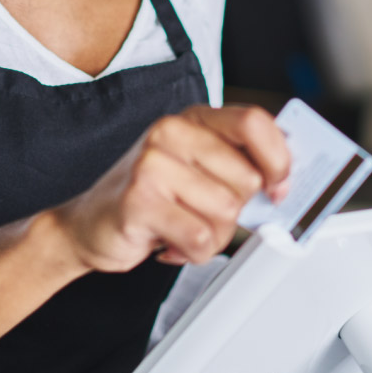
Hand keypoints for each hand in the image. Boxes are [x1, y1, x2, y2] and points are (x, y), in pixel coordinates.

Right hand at [52, 105, 290, 272]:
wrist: (87, 224)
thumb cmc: (148, 198)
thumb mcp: (194, 170)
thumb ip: (235, 165)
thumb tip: (284, 181)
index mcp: (191, 120)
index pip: (254, 122)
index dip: (279, 158)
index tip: (280, 186)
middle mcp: (171, 132)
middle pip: (247, 179)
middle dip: (235, 213)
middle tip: (204, 215)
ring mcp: (153, 164)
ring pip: (226, 212)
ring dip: (212, 237)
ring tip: (182, 228)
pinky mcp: (140, 199)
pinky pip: (200, 237)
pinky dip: (193, 252)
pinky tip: (170, 242)